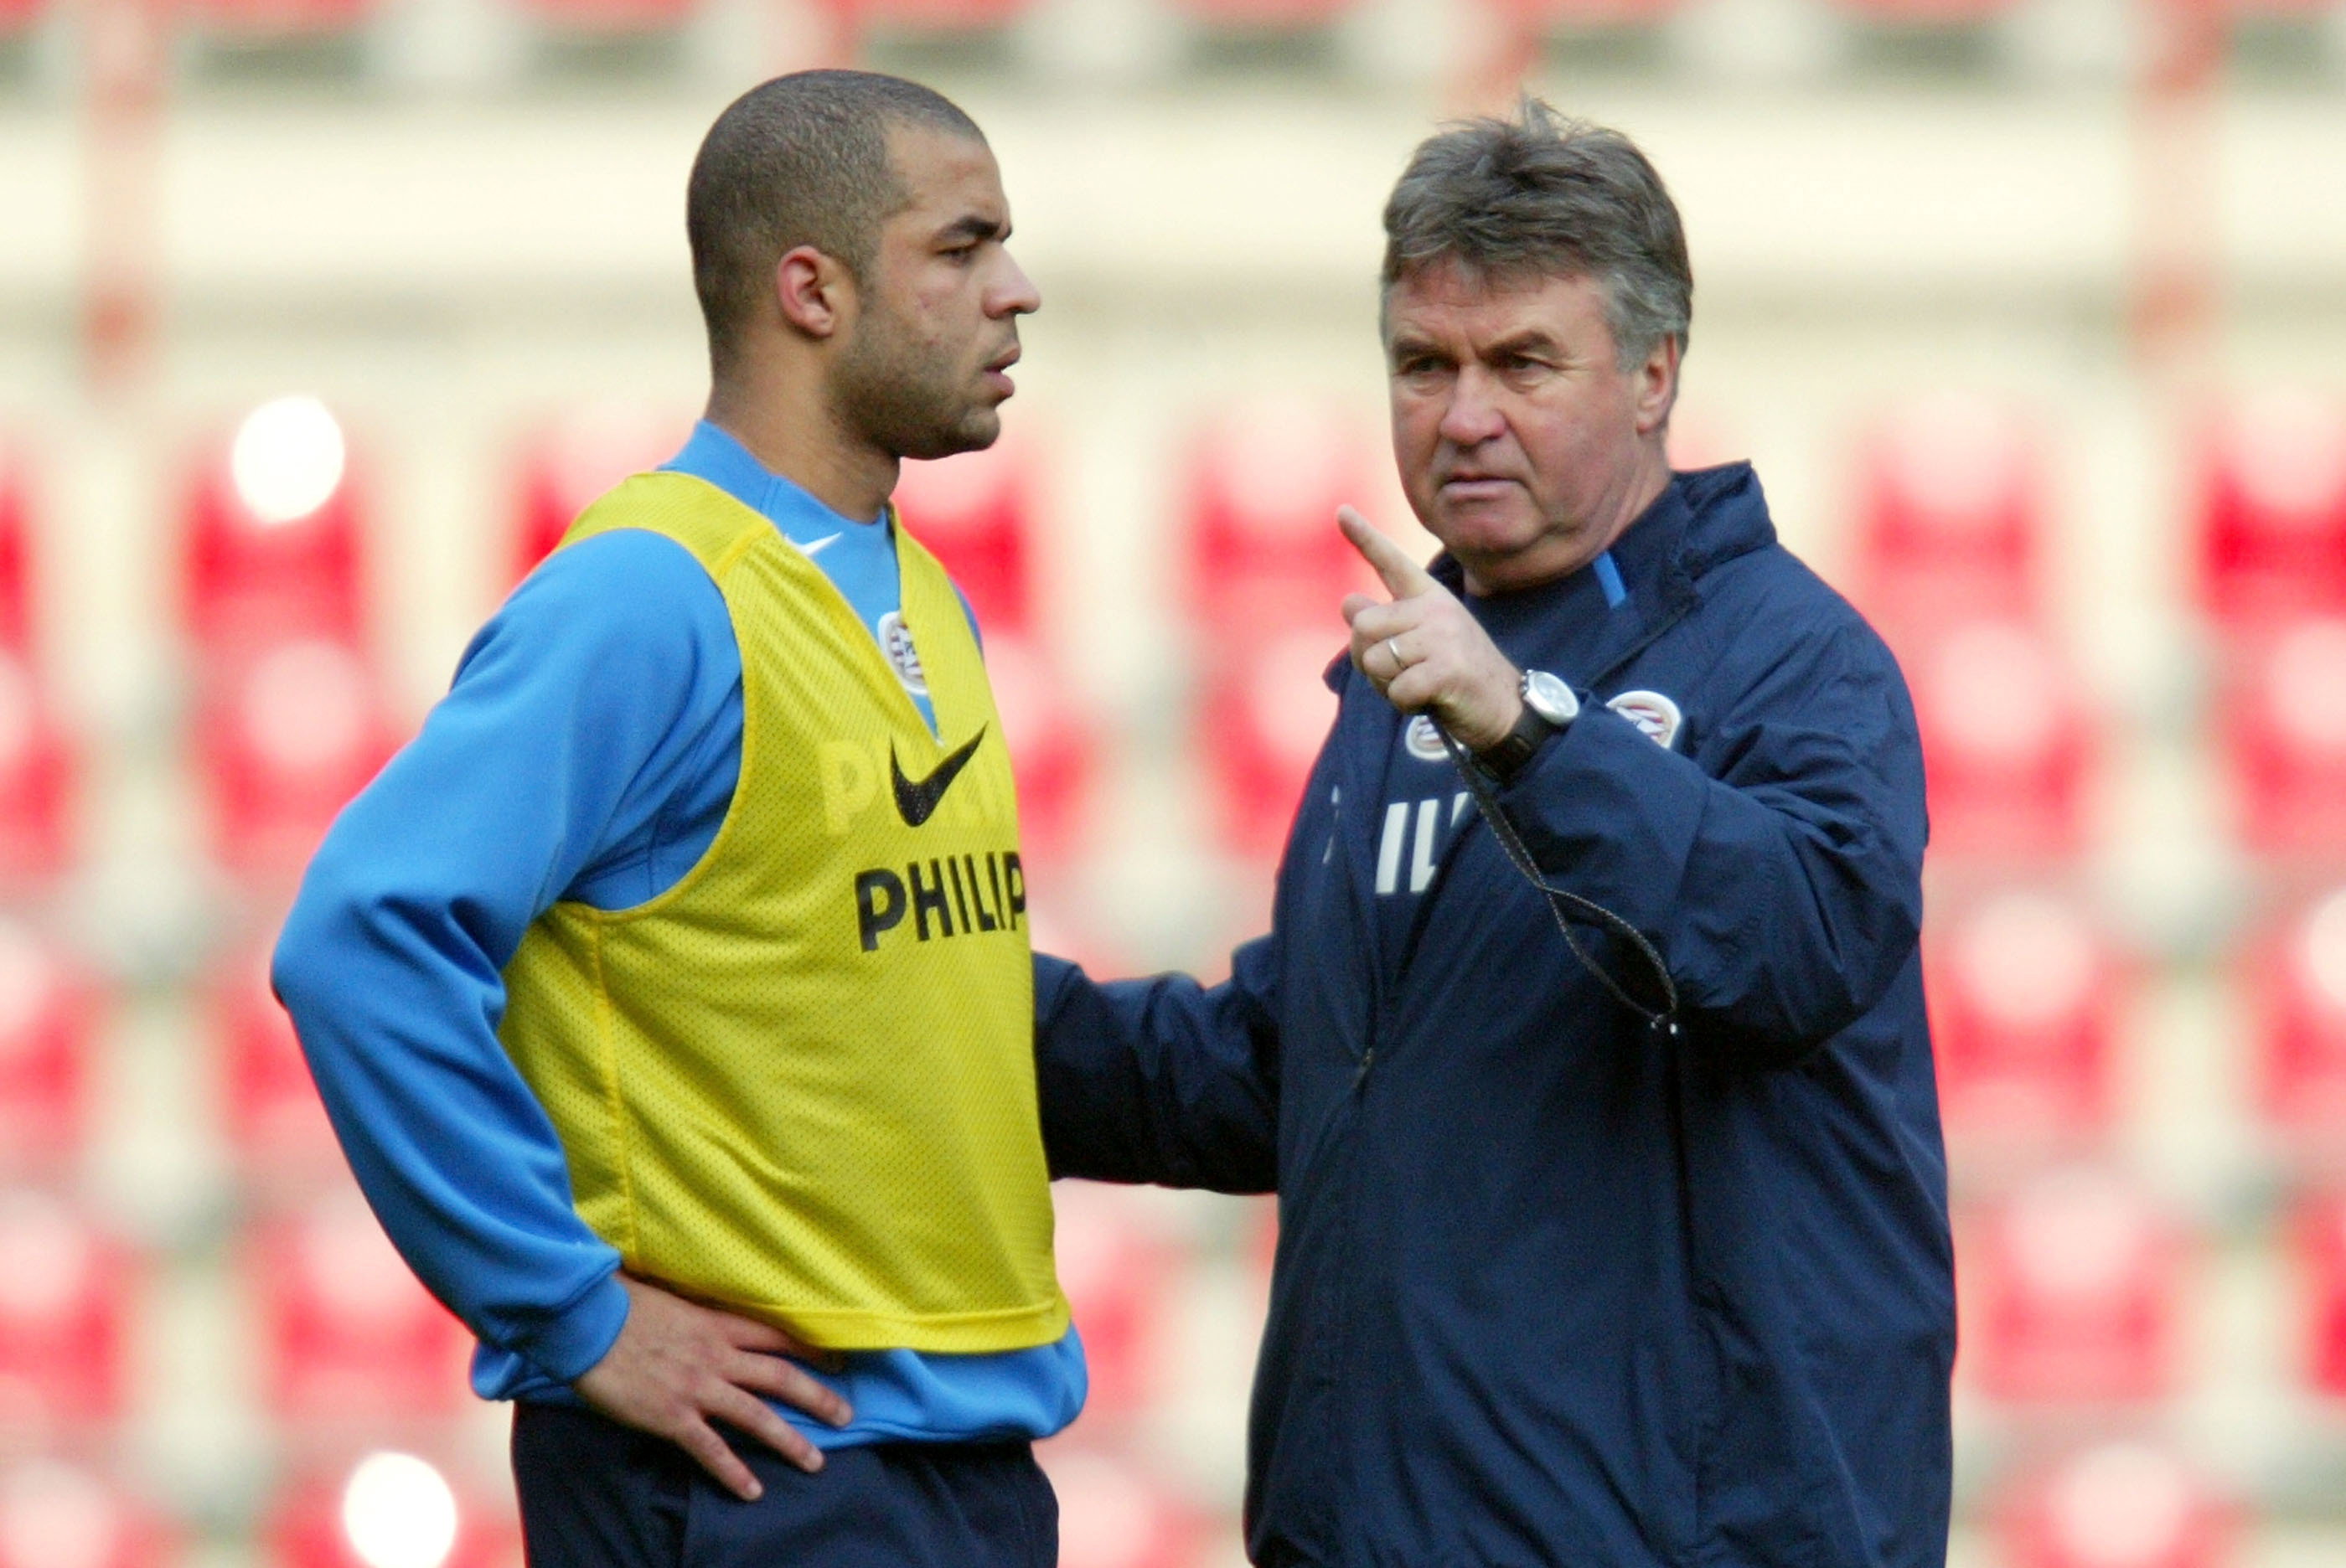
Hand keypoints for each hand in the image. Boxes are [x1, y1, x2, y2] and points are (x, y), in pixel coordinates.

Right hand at [572, 1274, 852, 1500]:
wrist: (587, 1321)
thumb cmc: (621, 1302)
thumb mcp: (671, 1297)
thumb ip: (694, 1310)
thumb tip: (700, 1310)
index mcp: (717, 1324)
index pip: (776, 1336)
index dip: (809, 1349)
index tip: (836, 1360)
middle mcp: (717, 1356)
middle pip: (780, 1377)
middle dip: (818, 1397)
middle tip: (847, 1416)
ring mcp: (697, 1388)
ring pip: (757, 1416)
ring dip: (789, 1441)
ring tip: (815, 1462)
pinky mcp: (673, 1417)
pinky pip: (711, 1450)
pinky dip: (733, 1473)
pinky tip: (752, 1490)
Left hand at [1337, 506, 1522, 750]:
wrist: (1504, 708)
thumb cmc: (1454, 675)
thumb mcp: (1419, 643)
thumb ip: (1385, 623)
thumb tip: (1348, 602)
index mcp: (1429, 597)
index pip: (1390, 562)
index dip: (1363, 536)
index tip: (1340, 510)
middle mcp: (1436, 609)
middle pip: (1362, 625)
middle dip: (1369, 658)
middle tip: (1404, 672)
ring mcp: (1443, 637)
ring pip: (1374, 660)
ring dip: (1387, 685)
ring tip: (1420, 685)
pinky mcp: (1447, 670)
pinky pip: (1396, 689)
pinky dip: (1405, 703)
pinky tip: (1430, 700)